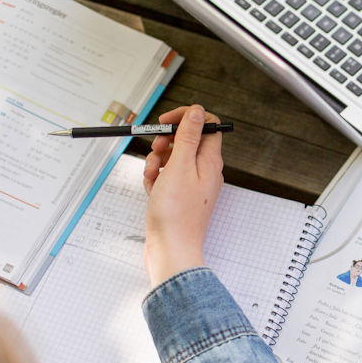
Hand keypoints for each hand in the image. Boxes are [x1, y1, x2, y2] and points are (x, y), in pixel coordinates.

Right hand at [143, 105, 224, 286]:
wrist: (171, 250)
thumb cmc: (176, 214)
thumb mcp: (180, 166)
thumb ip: (188, 137)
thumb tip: (198, 112)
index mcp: (210, 161)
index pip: (206, 125)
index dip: (185, 118)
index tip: (165, 122)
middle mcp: (205, 171)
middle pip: (187, 141)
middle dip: (166, 141)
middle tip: (157, 151)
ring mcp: (193, 185)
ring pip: (173, 159)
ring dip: (157, 161)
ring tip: (153, 176)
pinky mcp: (180, 197)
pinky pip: (167, 178)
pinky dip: (156, 179)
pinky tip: (151, 189)